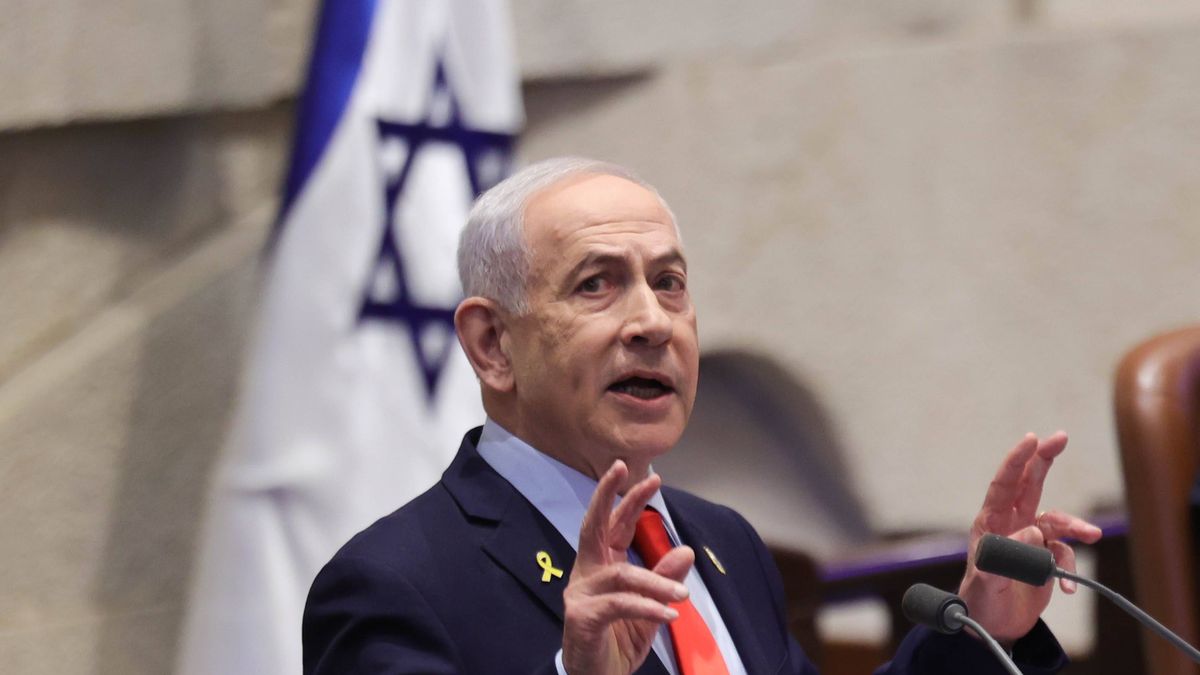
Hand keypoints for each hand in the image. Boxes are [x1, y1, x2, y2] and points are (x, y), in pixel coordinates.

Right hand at [561, 461, 693, 674]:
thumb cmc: (617, 642)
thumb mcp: (650, 607)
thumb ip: (664, 578)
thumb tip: (686, 550)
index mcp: (600, 565)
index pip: (613, 524)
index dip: (627, 498)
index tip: (651, 476)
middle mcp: (586, 573)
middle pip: (595, 526)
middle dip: (614, 496)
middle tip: (638, 474)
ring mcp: (580, 594)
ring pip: (622, 574)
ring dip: (657, 581)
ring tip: (683, 594)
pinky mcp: (582, 617)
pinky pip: (620, 604)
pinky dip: (647, 607)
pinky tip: (669, 614)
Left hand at [958, 432, 1102, 643]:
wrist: (992, 625)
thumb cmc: (980, 600)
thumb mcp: (987, 581)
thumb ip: (1007, 557)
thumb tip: (1034, 532)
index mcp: (990, 522)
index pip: (1003, 485)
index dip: (1017, 461)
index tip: (1032, 439)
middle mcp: (1010, 524)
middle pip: (1030, 484)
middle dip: (1044, 459)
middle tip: (1061, 437)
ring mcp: (1029, 539)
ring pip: (1057, 520)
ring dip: (1075, 526)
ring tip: (1091, 535)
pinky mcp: (1044, 558)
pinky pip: (1064, 554)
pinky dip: (1070, 568)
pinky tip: (1066, 589)